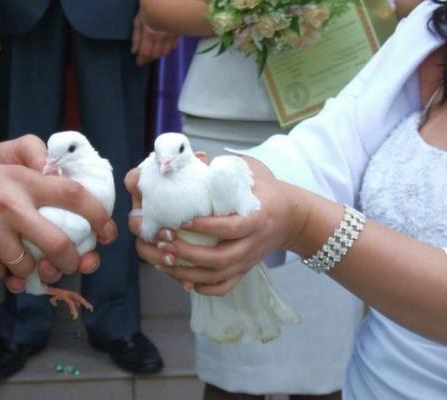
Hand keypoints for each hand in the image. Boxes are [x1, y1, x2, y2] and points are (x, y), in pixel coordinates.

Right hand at [0, 136, 116, 291]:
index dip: (99, 216)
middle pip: (60, 244)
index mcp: (24, 180)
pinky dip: (4, 274)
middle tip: (71, 264)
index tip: (108, 233)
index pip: (74, 194)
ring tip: (19, 258)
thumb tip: (72, 210)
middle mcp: (11, 204)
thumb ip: (38, 185)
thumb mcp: (5, 172)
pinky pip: (2, 275)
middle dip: (72, 262)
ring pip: (29, 266)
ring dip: (29, 269)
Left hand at [126, 156, 300, 295]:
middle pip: (220, 258)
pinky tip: (182, 280)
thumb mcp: (254, 172)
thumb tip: (195, 160)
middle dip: (188, 252)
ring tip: (163, 259)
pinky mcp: (245, 270)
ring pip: (217, 276)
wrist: (293, 218)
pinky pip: (224, 287)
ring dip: (187, 272)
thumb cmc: (268, 192)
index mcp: (258, 218)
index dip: (207, 227)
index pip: (232, 228)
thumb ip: (228, 167)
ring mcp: (248, 261)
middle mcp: (253, 243)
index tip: (183, 220)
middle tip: (163, 239)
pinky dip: (203, 288)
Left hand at [131, 10, 178, 65]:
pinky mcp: (178, 32)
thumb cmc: (150, 6)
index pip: (146, 52)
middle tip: (146, 58)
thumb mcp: (139, 19)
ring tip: (154, 52)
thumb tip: (134, 51)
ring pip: (165, 51)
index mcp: (150, 33)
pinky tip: (165, 46)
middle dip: (150, 58)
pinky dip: (168, 48)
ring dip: (158, 54)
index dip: (142, 60)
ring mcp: (171, 35)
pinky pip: (174, 45)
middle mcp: (162, 37)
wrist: (167, 1)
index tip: (139, 63)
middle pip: (156, 54)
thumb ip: (136, 36)